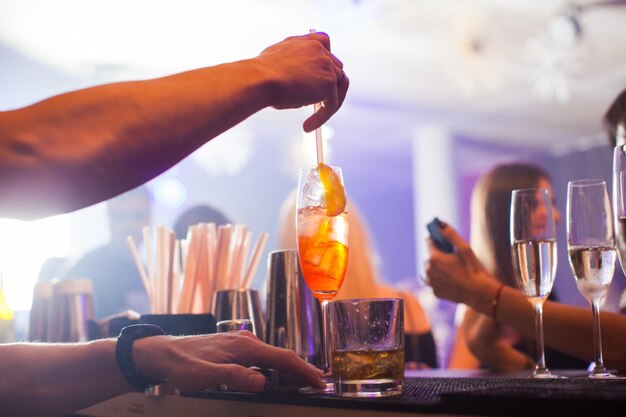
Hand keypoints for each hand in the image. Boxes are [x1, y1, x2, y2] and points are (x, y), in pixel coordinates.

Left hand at [134, 331, 324, 391]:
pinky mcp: (236, 348)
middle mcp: (246, 341)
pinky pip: (264, 357)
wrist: (163, 352)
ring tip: (304, 380)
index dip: (303, 370)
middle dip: (302, 369)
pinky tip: (279, 374)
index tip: (318, 381)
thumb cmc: (182, 363)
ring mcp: (242, 343)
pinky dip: (277, 366)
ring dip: (290, 368)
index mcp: (244, 346)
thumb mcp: (205, 375)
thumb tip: (262, 381)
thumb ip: (234, 377)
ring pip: (273, 356)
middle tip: (318, 384)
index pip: (282, 358)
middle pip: (282, 355)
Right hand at [258, 32, 348, 131]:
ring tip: (315, 119)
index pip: (327, 51)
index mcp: (309, 42)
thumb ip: (293, 60)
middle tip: (319, 105)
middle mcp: (320, 51)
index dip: (326, 67)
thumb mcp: (277, 58)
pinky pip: (331, 105)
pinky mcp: (328, 83)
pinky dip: (321, 117)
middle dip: (329, 88)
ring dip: (328, 105)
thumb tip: (299, 79)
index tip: (320, 81)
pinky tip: (307, 126)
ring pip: (338, 88)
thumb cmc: (261, 73)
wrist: (260, 79)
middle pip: (336, 70)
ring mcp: (327, 66)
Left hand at [425, 223, 496, 305]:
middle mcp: (428, 271)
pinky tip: (453, 279)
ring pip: (431, 270)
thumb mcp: (464, 248)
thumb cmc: (472, 269)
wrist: (479, 293)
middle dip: (438, 254)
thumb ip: (451, 234)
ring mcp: (431, 283)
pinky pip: (435, 282)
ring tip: (453, 268)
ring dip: (438, 267)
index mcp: (434, 258)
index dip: (436, 238)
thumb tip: (441, 225)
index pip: (429, 242)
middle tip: (451, 255)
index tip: (441, 238)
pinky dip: (441, 279)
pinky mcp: (435, 292)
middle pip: (430, 257)